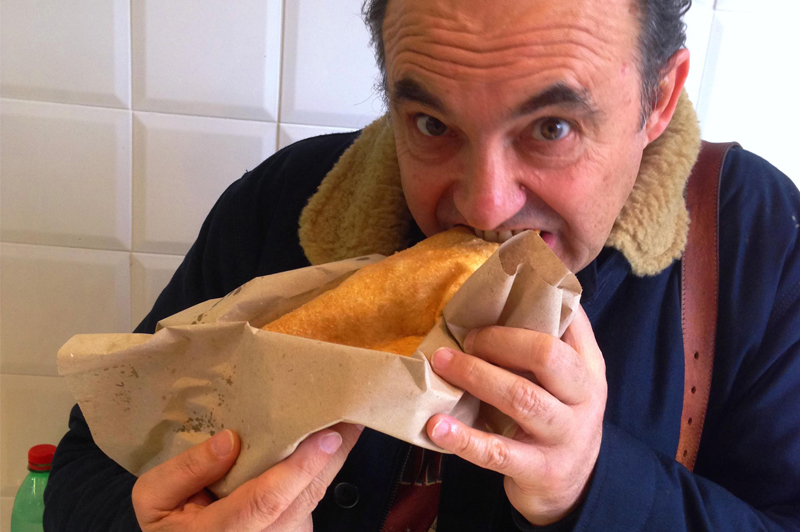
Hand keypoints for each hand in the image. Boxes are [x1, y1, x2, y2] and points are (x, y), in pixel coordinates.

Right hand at [132, 423, 362, 531]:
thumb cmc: (168, 526)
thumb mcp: (153, 502)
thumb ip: (185, 471)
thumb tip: (230, 439)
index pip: (267, 500)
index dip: (300, 468)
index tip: (327, 436)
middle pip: (306, 495)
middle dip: (333, 453)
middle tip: (353, 411)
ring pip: (315, 494)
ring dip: (333, 457)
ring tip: (346, 415)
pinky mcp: (295, 529)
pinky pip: (312, 496)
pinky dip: (321, 466)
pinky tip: (326, 439)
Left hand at [426, 307, 605, 525]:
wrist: (572, 488)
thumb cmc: (558, 418)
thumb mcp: (567, 382)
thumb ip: (550, 342)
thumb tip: (516, 289)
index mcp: (588, 369)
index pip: (571, 323)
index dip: (537, 302)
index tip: (498, 292)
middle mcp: (584, 399)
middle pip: (547, 355)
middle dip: (499, 340)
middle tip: (466, 337)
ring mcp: (564, 436)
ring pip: (521, 398)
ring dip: (476, 375)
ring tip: (441, 363)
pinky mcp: (540, 470)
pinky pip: (498, 452)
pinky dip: (464, 438)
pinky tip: (436, 426)